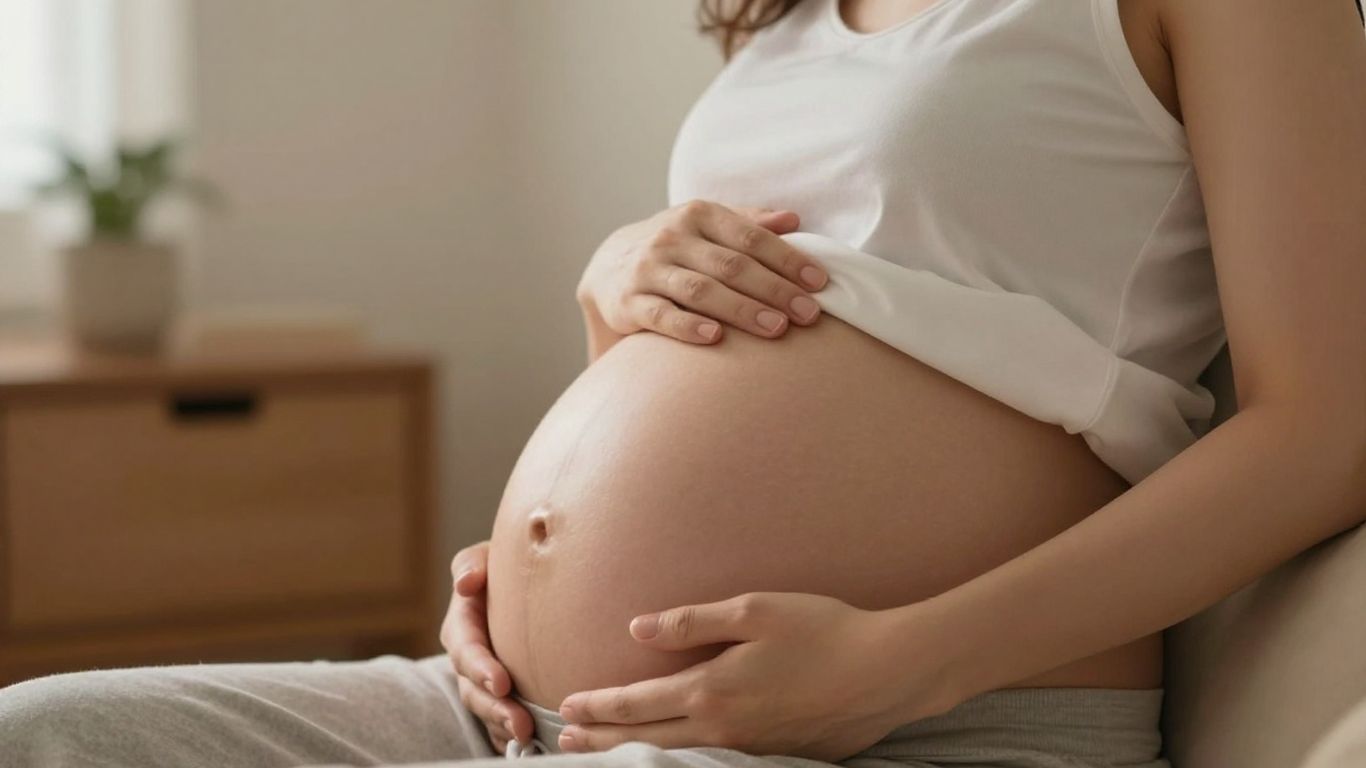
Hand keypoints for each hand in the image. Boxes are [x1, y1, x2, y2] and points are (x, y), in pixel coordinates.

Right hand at [439, 541, 532, 752]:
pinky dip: (508, 735)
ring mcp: (480, 681)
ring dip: (504, 725)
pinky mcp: (497, 696)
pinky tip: (531, 744)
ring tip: (528, 736)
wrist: (523, 585)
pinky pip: (497, 723)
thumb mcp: (486, 556)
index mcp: (462, 624)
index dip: (480, 668)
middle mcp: (467, 657)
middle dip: (495, 708)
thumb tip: (466, 583)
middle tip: (521, 723)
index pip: (466, 649)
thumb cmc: (503, 567)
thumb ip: (472, 564)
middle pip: (473, 689)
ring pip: (485, 710)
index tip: (502, 683)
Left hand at [556, 592, 958, 761]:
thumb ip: (691, 621)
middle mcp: (723, 729)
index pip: (636, 703)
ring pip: (675, 759)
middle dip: (601, 740)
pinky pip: (711, 766)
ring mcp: (750, 751)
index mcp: (712, 689)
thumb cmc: (823, 630)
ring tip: (604, 755)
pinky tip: (672, 758)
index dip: (597, 705)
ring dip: (633, 756)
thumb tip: (637, 628)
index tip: (566, 706)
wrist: (886, 672)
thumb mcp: (754, 610)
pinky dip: (678, 763)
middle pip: (645, 741)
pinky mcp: (776, 759)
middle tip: (566, 740)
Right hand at [575, 200, 829, 345]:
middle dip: (774, 290)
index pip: (750, 237)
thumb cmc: (675, 247)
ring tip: (776, 328)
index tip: (819, 283)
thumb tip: (793, 218)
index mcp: (699, 215)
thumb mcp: (706, 225)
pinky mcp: (628, 302)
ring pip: (701, 290)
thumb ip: (748, 223)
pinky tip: (716, 338)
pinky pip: (661, 315)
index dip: (787, 259)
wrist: (606, 266)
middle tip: (808, 314)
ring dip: (742, 310)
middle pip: (731, 265)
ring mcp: (648, 270)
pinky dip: (688, 327)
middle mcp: (672, 238)